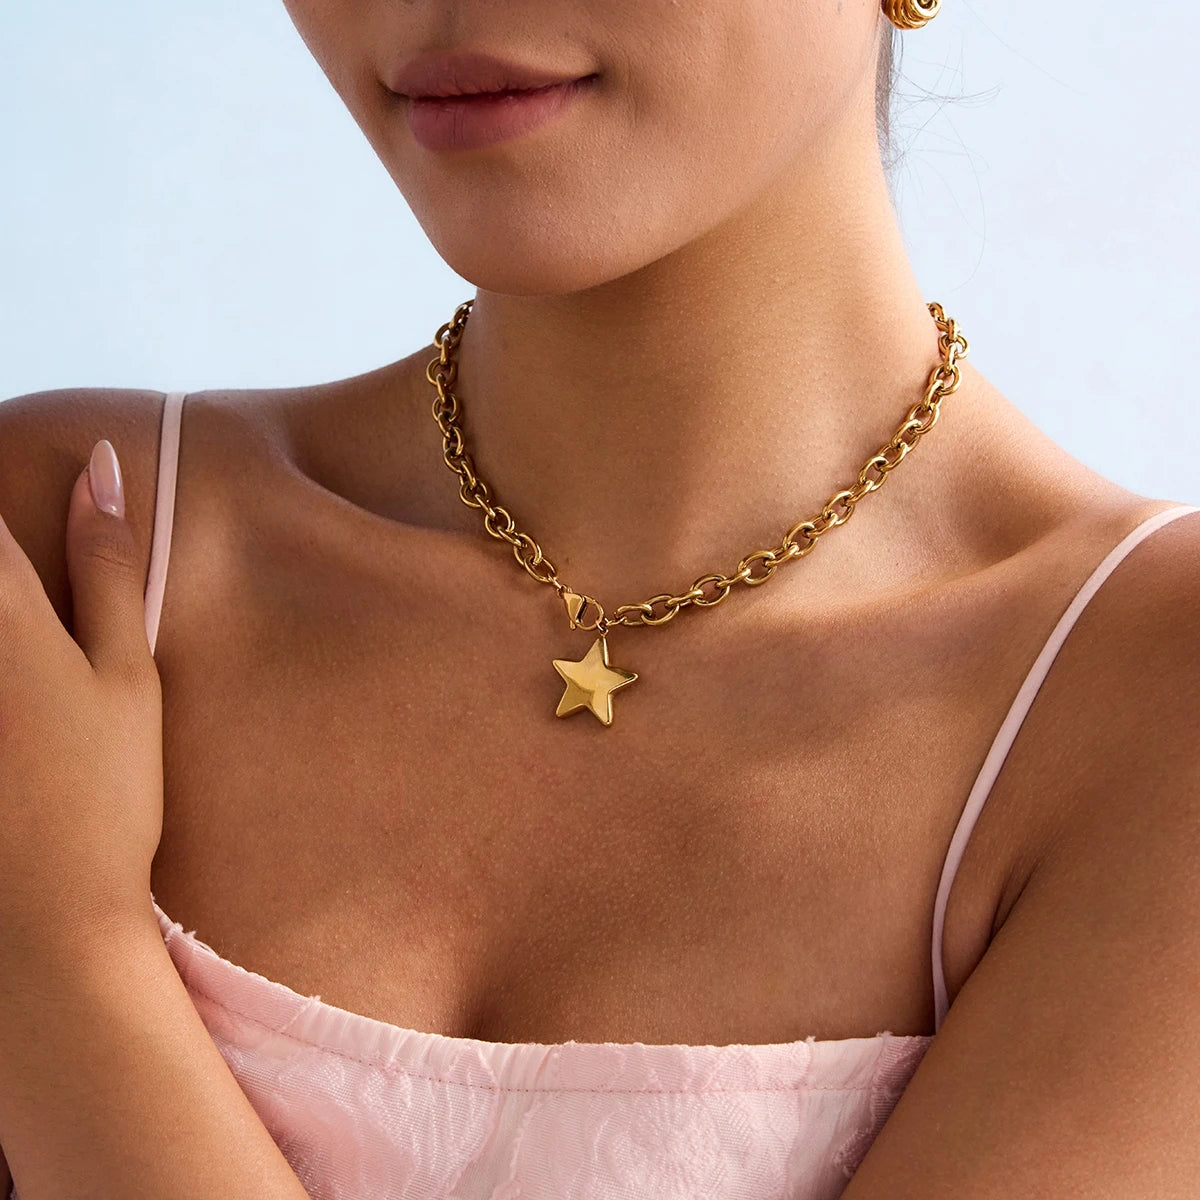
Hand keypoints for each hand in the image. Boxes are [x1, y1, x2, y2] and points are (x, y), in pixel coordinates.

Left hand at [0, 439, 162, 960]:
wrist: (44, 914)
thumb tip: (103, 469)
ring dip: (0, 629)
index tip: (21, 535)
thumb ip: (110, 568)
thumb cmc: (104, 794)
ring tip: (27, 699)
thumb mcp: (128, 675)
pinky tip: (9, 720)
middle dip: (1, 572)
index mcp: (3, 612)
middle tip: (42, 657)